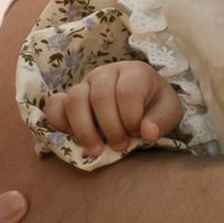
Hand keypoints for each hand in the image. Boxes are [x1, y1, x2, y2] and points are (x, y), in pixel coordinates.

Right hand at [42, 61, 186, 160]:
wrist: (141, 100)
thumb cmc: (154, 106)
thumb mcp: (169, 111)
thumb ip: (161, 121)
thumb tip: (148, 133)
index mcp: (134, 72)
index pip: (127, 92)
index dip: (131, 118)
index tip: (138, 134)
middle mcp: (107, 73)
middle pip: (100, 97)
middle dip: (110, 128)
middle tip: (120, 147)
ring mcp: (85, 84)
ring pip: (75, 100)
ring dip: (84, 129)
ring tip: (96, 150)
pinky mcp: (70, 96)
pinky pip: (55, 105)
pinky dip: (59, 122)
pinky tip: (72, 137)